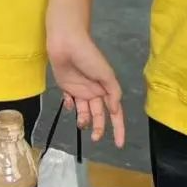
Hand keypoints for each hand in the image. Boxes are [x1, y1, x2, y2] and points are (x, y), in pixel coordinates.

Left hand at [46, 23, 124, 147]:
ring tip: (81, 122)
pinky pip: (70, 102)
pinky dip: (69, 106)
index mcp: (106, 88)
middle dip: (99, 127)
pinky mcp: (66, 87)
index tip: (119, 144)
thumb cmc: (89, 56)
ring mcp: (80, 90)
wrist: (67, 43)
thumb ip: (113, 93)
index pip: (115, 112)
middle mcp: (94, 91)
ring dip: (84, 120)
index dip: (118, 128)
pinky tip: (69, 102)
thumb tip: (115, 110)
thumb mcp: (106, 74)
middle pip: (99, 115)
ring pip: (84, 112)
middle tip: (95, 138)